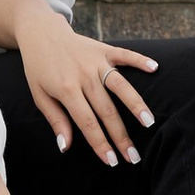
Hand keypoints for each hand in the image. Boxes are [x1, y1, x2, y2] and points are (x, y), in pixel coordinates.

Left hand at [16, 6, 158, 166]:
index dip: (100, 144)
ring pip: (120, 85)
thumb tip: (66, 147)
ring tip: (150, 122)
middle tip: (134, 156)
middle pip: (107, 110)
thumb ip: (56, 121)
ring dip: (135, 104)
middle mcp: (83, 75)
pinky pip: (124, 54)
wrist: (40, 32)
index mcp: (66, 89)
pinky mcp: (103, 48)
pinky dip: (139, 60)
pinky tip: (155, 68)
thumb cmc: (38, 68)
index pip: (87, 123)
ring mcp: (95, 60)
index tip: (112, 161)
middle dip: (121, 135)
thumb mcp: (39, 96)